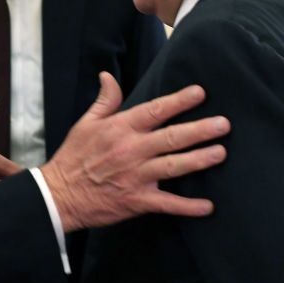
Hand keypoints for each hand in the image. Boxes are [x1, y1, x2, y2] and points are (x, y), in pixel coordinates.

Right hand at [41, 72, 228, 231]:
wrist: (59, 195)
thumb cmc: (73, 157)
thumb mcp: (85, 124)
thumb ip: (105, 101)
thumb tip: (108, 76)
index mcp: (120, 128)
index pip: (155, 110)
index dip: (179, 101)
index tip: (200, 93)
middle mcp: (131, 150)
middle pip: (172, 137)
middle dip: (200, 130)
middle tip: (224, 124)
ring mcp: (136, 176)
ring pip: (174, 166)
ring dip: (199, 160)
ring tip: (221, 153)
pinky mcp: (137, 200)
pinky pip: (167, 203)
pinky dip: (188, 206)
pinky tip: (208, 206)